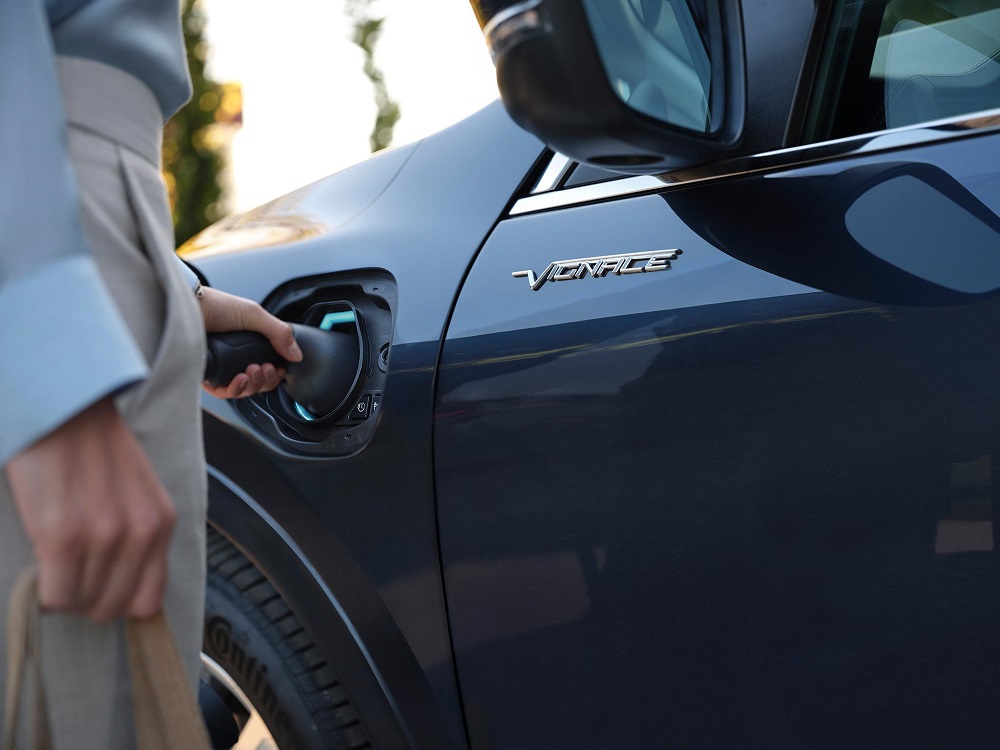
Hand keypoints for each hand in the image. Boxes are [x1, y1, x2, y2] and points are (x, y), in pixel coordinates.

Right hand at [6, 398, 175, 620]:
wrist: (63, 411)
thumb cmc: (95, 451)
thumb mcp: (139, 493)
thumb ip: (140, 535)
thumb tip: (124, 586)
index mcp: (162, 523)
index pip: (149, 601)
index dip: (118, 601)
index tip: (98, 586)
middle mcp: (141, 533)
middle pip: (111, 608)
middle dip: (86, 599)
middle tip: (68, 571)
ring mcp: (104, 536)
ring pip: (80, 604)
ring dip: (63, 591)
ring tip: (54, 559)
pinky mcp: (64, 536)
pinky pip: (56, 596)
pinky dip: (44, 590)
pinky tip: (40, 561)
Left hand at [198, 286, 302, 398]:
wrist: (188, 307)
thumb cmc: (215, 306)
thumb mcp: (254, 314)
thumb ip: (279, 332)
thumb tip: (296, 354)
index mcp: (246, 345)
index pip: (266, 368)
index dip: (276, 372)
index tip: (280, 368)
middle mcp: (234, 359)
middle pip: (258, 382)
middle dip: (267, 379)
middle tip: (266, 368)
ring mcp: (220, 369)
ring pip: (244, 390)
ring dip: (254, 384)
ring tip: (253, 370)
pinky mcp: (206, 377)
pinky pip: (224, 394)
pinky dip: (237, 390)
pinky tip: (241, 378)